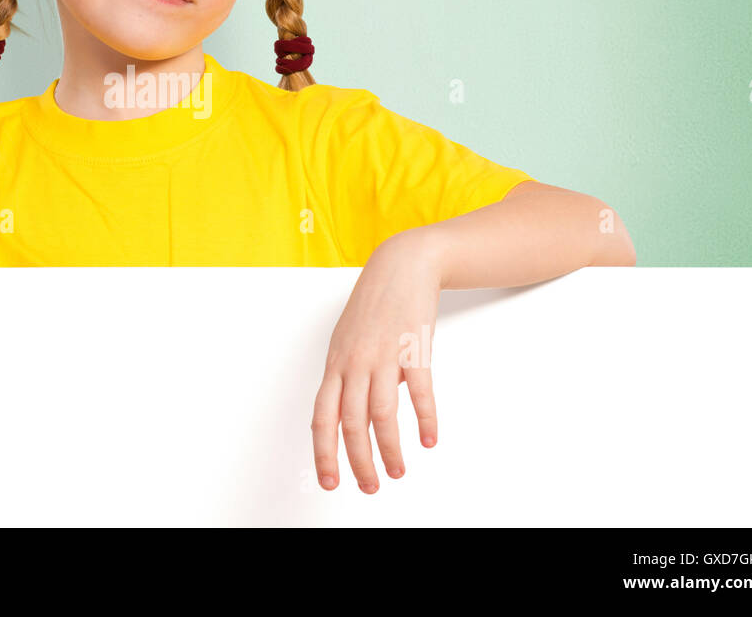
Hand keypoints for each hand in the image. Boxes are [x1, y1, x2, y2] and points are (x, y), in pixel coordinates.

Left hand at [312, 228, 443, 491]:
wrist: (401, 265)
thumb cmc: (374, 305)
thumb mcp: (350, 341)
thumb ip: (351, 377)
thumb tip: (360, 414)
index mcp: (336, 364)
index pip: (322, 417)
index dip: (324, 452)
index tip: (330, 481)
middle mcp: (354, 362)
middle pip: (350, 422)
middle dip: (358, 461)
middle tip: (369, 487)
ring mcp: (383, 355)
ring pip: (380, 413)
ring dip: (389, 448)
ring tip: (398, 472)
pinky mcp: (413, 347)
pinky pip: (419, 390)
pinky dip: (425, 418)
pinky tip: (429, 439)